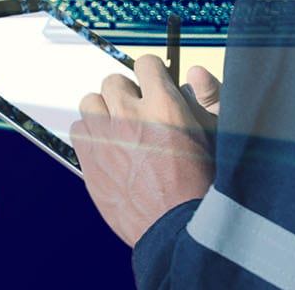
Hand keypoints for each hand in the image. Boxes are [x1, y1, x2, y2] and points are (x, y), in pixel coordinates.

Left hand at [71, 56, 215, 247]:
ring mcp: (105, 138)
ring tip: (118, 129)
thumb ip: (208, 99)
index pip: (146, 63)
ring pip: (90, 102)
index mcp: (164, 106)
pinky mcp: (89, 161)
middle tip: (138, 112)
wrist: (178, 231)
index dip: (152, 74)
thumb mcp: (216, 138)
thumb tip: (196, 74)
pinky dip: (89, 134)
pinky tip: (106, 147)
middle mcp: (130, 116)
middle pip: (113, 81)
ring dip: (104, 111)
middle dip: (127, 93)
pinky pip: (77, 129)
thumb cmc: (202, 188)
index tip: (153, 85)